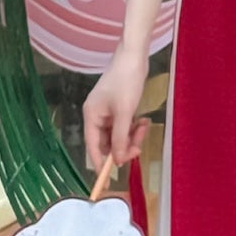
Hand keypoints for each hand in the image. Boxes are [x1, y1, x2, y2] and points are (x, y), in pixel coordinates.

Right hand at [83, 45, 151, 169]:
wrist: (134, 57)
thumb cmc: (126, 82)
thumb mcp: (124, 112)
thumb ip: (120, 138)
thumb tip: (118, 160)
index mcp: (91, 116)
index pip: (92, 146)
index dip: (101, 163)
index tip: (109, 178)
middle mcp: (96, 116)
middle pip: (107, 142)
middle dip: (124, 146)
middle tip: (139, 147)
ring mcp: (107, 111)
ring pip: (118, 134)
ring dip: (132, 135)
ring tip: (144, 125)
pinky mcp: (118, 107)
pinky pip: (124, 125)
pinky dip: (133, 126)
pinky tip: (143, 120)